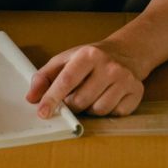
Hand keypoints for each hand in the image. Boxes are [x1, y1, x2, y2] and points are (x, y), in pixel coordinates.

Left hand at [26, 39, 144, 117]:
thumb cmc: (90, 58)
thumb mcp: (65, 59)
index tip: (42, 112)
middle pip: (81, 100)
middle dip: (72, 104)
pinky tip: (107, 96)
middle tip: (74, 95)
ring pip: (98, 110)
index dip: (52, 98)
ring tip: (91, 93)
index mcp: (88, 54)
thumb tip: (31, 97)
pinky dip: (107, 111)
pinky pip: (115, 115)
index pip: (66, 80)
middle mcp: (109, 66)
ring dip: (89, 108)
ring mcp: (125, 79)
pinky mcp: (136, 93)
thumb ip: (45, 76)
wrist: (125, 53)